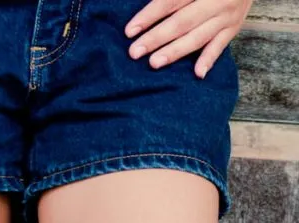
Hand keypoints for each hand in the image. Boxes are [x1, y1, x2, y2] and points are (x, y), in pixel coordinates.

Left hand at [125, 0, 252, 77]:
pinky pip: (220, 45)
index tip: (129, 31)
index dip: (149, 16)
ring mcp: (227, 15)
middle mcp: (216, 0)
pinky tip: (197, 74)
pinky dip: (209, 60)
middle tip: (135, 52)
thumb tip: (148, 8)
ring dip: (175, 51)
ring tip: (154, 63)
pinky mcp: (234, 27)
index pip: (170, 1)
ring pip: (198, 36)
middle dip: (156, 38)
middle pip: (182, 22)